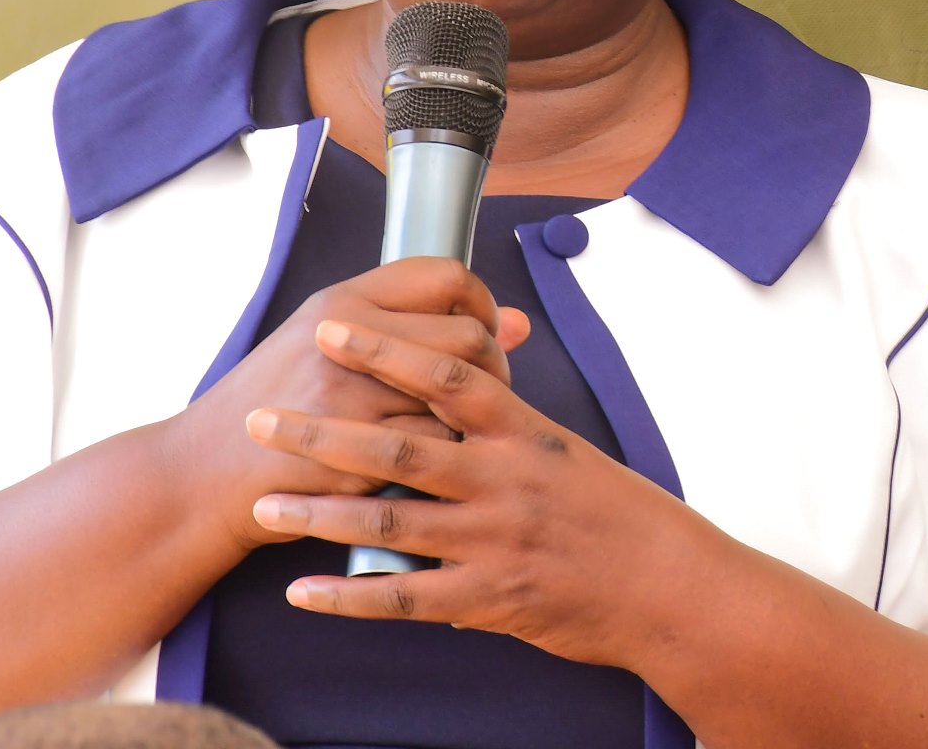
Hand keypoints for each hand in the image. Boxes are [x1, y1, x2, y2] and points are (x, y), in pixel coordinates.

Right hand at [161, 257, 531, 551]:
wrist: (198, 477)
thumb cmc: (272, 412)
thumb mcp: (327, 346)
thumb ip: (415, 327)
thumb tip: (518, 321)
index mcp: (341, 301)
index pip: (447, 275)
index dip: (484, 303)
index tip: (487, 334)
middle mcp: (346, 336)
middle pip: (467, 334)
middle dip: (495, 366)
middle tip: (489, 393)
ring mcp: (350, 394)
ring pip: (458, 393)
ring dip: (478, 416)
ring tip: (468, 428)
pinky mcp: (353, 451)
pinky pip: (434, 444)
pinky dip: (449, 454)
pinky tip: (444, 463)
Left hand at [241, 314, 720, 670]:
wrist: (666, 585)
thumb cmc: (615, 512)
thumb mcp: (564, 449)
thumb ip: (506, 419)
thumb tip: (467, 373)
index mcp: (523, 432)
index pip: (447, 374)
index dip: (386, 350)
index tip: (332, 328)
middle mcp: (504, 479)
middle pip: (399, 446)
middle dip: (323, 433)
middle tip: (262, 419)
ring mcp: (494, 540)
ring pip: (389, 522)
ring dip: (318, 514)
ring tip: (261, 505)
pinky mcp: (488, 599)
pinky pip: (404, 597)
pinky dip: (348, 596)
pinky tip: (302, 591)